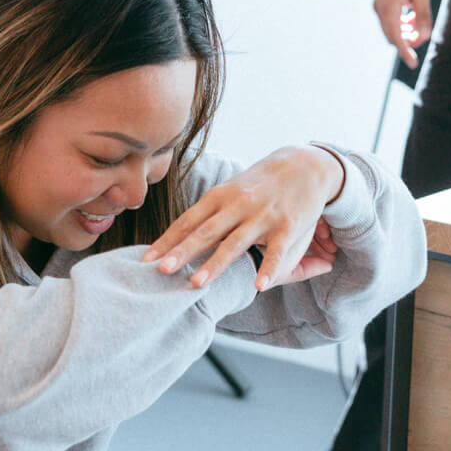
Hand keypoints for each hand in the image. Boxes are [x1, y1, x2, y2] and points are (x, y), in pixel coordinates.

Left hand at [142, 145, 343, 292]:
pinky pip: (276, 251)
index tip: (146, 259)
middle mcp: (238, 205)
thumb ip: (208, 215)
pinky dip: (269, 269)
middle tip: (161, 270)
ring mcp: (263, 216)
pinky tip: (258, 286)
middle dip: (182, 251)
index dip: (167, 240)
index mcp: (219, 197)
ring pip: (234, 243)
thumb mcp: (231, 192)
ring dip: (214, 264)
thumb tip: (177, 239)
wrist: (304, 165)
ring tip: (196, 284)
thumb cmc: (259, 185)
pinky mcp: (287, 226)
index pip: (188, 221)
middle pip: (205, 232)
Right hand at [374, 0, 431, 68]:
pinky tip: (411, 17)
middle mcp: (379, 8)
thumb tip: (424, 37)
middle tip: (423, 35)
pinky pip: (389, 20)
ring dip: (405, 31)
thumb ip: (423, 16)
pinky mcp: (380, 2)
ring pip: (391, 28)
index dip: (405, 51)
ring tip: (419, 22)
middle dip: (407, 40)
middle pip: (392, 35)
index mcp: (388, 7)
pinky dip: (401, 23)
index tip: (413, 63)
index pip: (396, 36)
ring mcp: (377, 5)